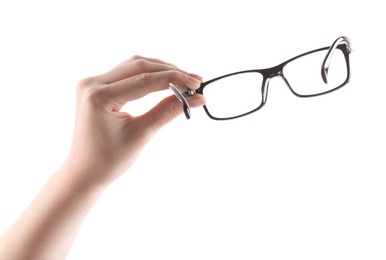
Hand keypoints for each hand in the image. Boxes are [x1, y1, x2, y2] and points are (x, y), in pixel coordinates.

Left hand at [65, 55, 205, 186]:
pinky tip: (164, 80)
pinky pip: (126, 73)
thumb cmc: (109, 160)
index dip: (174, 79)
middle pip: (139, 66)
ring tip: (183, 80)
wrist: (85, 172)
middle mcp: (92, 84)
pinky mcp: (97, 87)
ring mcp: (92, 83)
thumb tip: (197, 99)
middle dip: (170, 72)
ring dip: (160, 70)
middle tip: (194, 81)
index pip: (144, 80)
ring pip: (134, 66)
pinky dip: (147, 75)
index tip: (197, 83)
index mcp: (99, 97)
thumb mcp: (141, 134)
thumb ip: (168, 112)